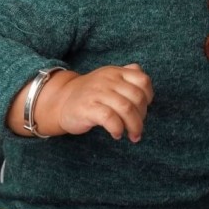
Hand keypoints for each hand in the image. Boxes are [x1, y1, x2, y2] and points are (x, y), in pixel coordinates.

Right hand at [36, 63, 153, 140]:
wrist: (60, 101)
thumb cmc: (89, 94)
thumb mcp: (106, 79)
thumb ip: (125, 75)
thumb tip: (141, 74)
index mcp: (115, 72)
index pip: (142, 80)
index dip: (148, 97)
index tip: (142, 109)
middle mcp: (107, 80)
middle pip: (137, 97)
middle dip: (142, 117)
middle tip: (137, 128)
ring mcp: (97, 93)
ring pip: (126, 108)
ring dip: (134, 126)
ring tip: (133, 136)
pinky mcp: (87, 108)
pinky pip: (110, 118)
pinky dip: (118, 129)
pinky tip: (116, 134)